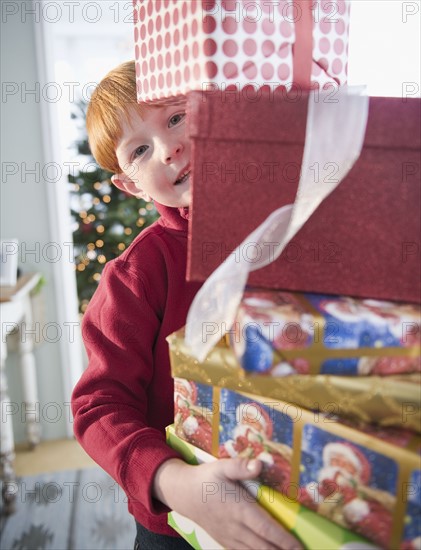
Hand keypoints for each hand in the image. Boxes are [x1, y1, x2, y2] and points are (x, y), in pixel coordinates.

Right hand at [154, 457, 302, 549]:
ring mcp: (230, 537)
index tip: (299, 546)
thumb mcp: (221, 467)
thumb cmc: (206, 479)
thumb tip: (259, 464)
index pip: (265, 528)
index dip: (284, 540)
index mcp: (238, 508)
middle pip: (264, 547)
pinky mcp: (226, 542)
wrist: (183, 493)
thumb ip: (240, 466)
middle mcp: (235, 527)